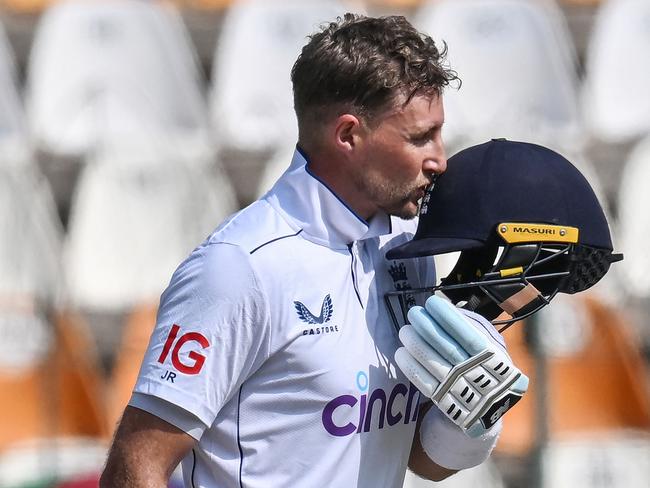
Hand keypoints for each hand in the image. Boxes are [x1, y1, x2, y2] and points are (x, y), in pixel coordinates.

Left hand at [395, 295, 527, 437]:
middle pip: (449, 349)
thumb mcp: (491, 347)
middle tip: (413, 313)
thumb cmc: (487, 368)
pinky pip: (426, 384)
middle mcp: (478, 374)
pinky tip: (400, 353)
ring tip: (404, 331)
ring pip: (435, 365)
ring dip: (416, 345)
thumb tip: (447, 310)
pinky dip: (412, 368)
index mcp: (493, 358)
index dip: (449, 318)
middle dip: (428, 328)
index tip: (432, 303)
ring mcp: (461, 390)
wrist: (489, 412)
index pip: (469, 336)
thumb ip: (473, 328)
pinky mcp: (445, 403)